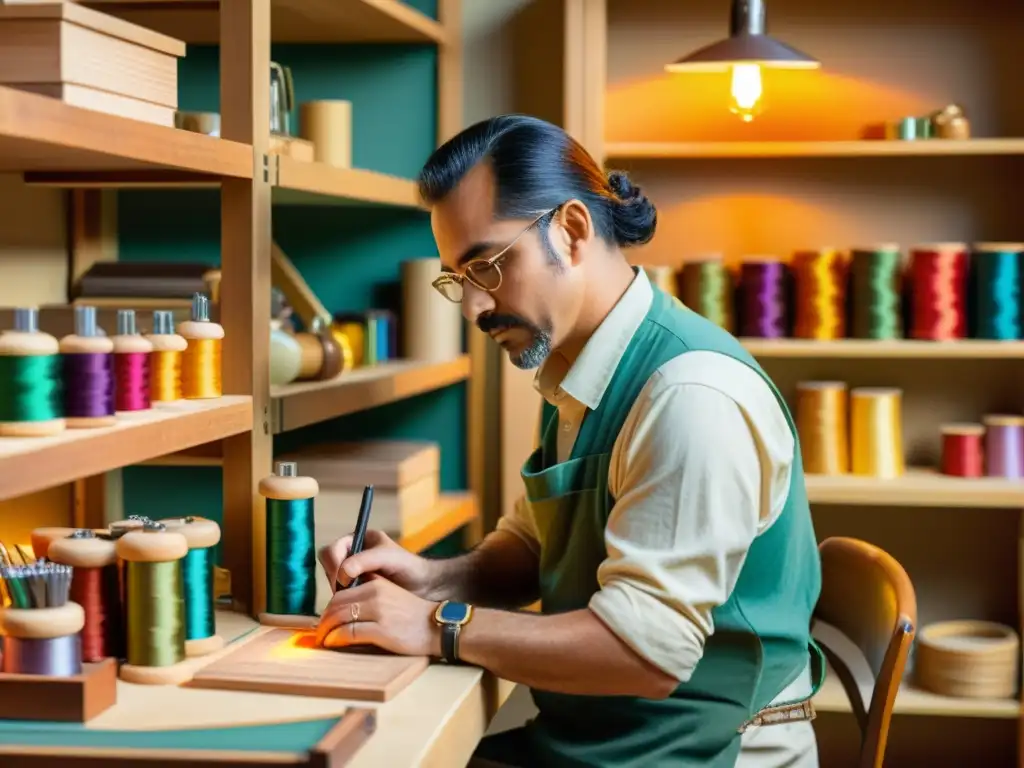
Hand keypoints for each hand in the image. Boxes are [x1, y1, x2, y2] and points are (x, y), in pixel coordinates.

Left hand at [316, 575, 440, 656]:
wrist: (437, 626)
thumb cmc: (413, 615)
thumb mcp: (391, 595)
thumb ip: (370, 595)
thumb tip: (344, 605)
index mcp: (376, 584)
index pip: (341, 593)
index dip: (328, 608)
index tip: (325, 620)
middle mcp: (375, 594)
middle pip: (336, 605)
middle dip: (324, 620)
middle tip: (319, 633)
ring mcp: (378, 612)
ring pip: (339, 618)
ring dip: (326, 631)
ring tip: (323, 640)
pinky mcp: (381, 630)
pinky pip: (349, 633)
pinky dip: (336, 639)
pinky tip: (333, 643)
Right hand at [318, 530, 437, 597]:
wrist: (425, 587)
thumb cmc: (409, 566)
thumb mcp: (388, 557)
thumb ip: (365, 560)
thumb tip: (343, 572)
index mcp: (357, 540)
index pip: (331, 551)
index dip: (333, 566)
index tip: (344, 581)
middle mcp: (351, 555)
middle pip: (328, 568)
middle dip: (336, 581)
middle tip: (349, 593)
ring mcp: (353, 574)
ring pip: (333, 583)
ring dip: (341, 592)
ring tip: (358, 598)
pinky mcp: (357, 591)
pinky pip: (342, 596)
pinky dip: (346, 601)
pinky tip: (358, 606)